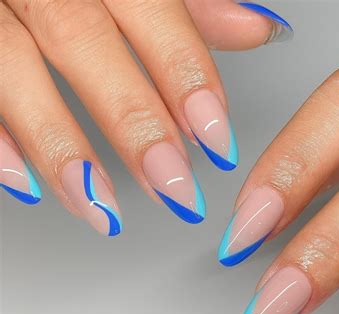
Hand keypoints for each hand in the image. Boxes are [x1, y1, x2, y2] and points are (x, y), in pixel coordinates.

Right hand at [0, 0, 291, 233]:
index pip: (154, 12)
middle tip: (175, 189)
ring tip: (103, 210)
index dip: (187, 78)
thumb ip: (192, 5)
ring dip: (62, 147)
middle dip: (134, 124)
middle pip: (85, 42)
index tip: (217, 142)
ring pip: (13, 65)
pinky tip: (24, 183)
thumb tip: (256, 28)